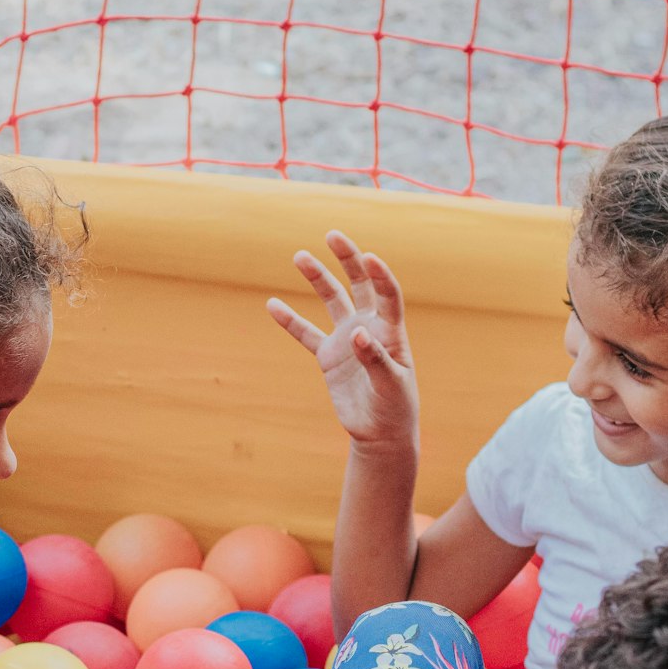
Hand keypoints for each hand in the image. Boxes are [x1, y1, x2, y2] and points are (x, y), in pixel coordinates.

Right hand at [268, 231, 417, 447]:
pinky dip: (290, 320)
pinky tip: (272, 304)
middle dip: (348, 259)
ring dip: (317, 278)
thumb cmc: (395, 409)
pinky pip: (306, 334)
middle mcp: (368, 327)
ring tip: (299, 256)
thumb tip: (357, 334)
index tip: (370, 258)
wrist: (380, 432)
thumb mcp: (391, 386)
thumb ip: (376, 359)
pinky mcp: (328, 356)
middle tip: (332, 236)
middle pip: (359, 284)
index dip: (380, 276)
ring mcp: (347, 339)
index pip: (387, 295)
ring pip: (331, 300)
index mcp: (390, 331)